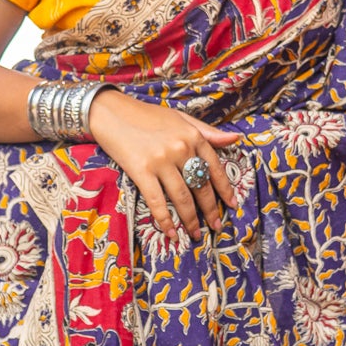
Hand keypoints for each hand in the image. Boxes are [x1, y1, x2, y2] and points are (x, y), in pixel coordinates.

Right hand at [87, 90, 238, 239]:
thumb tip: (235, 139)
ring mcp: (161, 161)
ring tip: (196, 234)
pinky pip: (157, 201)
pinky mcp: (142, 171)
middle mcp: (181, 149)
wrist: (110, 112)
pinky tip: (172, 233)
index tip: (232, 205)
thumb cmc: (145, 115)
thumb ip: (207, 131)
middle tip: (215, 226)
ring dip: (191, 220)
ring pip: (182, 198)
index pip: (215, 168)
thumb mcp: (180, 118)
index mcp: (193, 136)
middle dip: (210, 210)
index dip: (225, 190)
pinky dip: (165, 220)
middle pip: (201, 186)